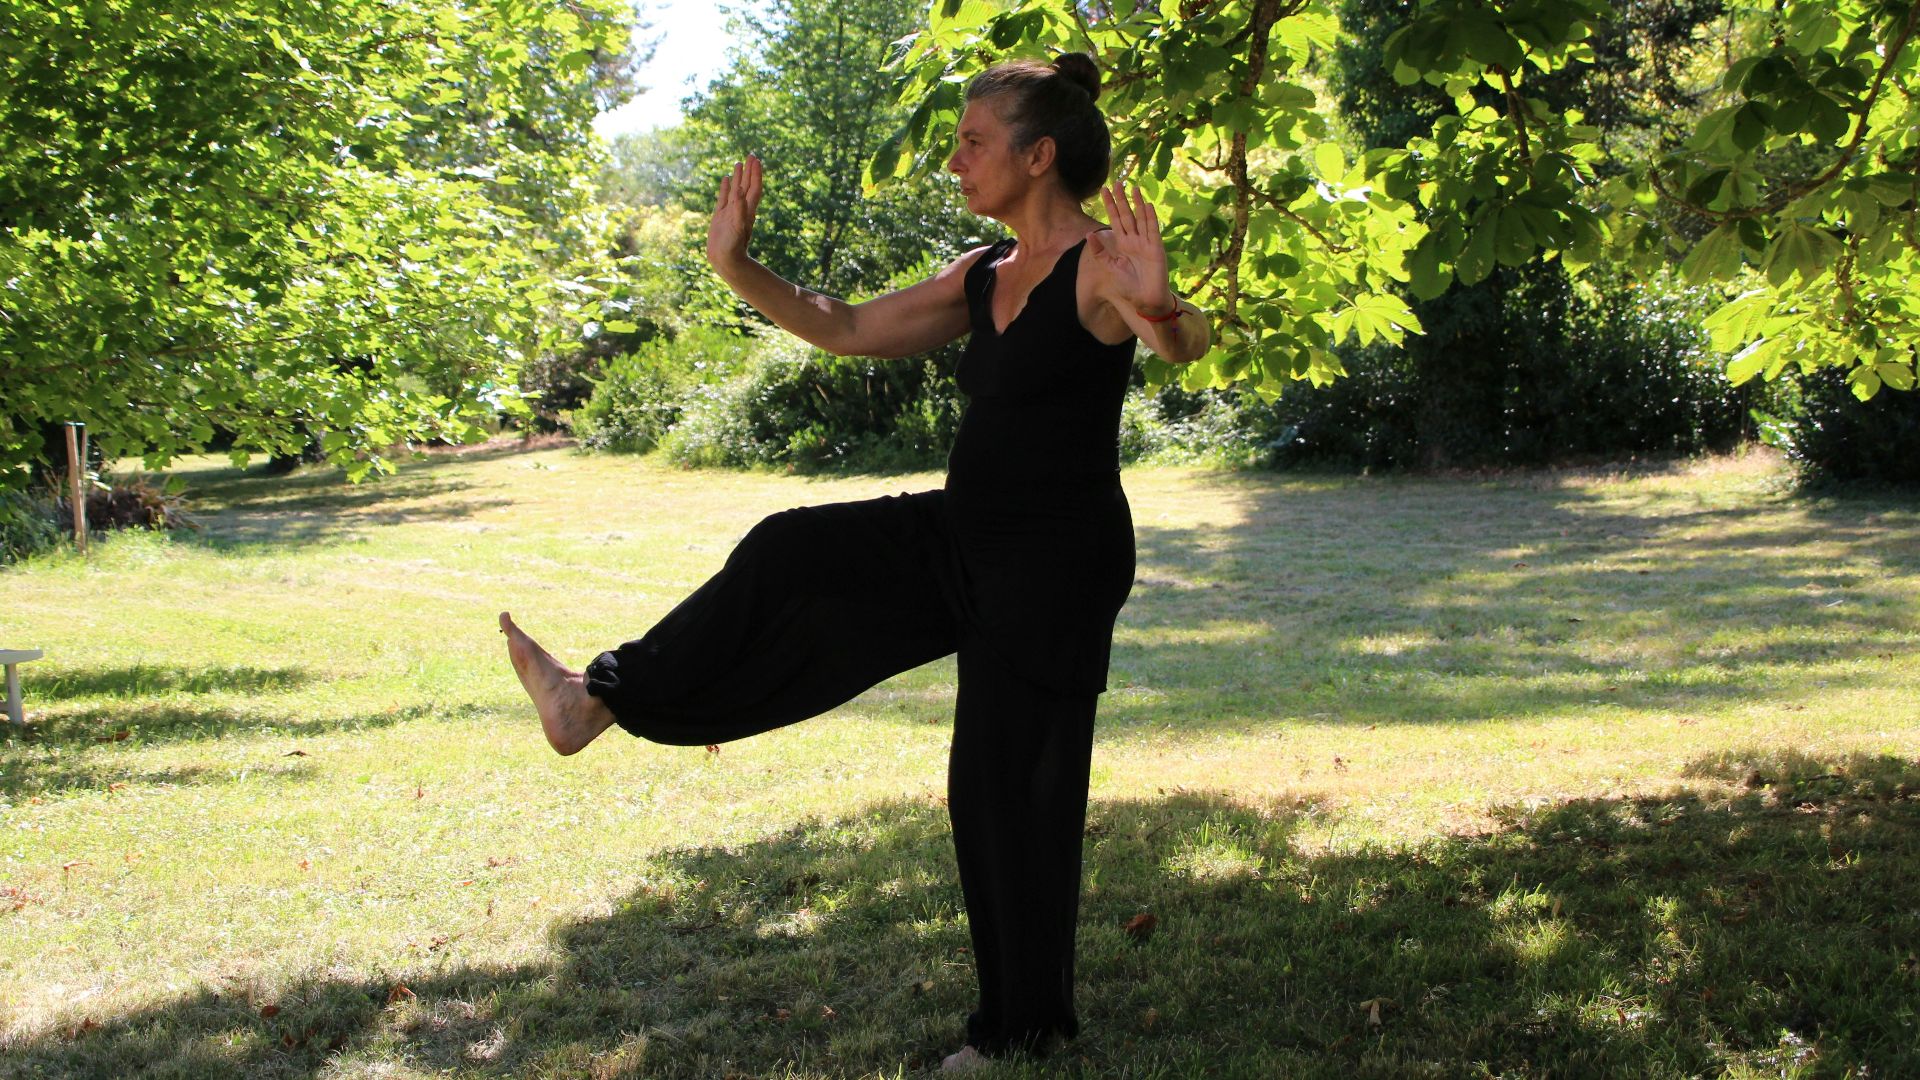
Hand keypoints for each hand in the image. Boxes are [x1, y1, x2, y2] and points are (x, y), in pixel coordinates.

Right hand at [706, 155, 761, 270]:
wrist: (725, 261)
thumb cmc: (733, 248)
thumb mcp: (737, 229)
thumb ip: (739, 211)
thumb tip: (741, 193)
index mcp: (747, 211)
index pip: (754, 188)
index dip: (756, 174)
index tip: (756, 159)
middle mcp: (741, 209)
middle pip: (747, 186)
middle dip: (750, 171)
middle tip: (751, 154)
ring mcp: (731, 212)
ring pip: (735, 190)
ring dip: (738, 177)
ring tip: (739, 163)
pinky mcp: (721, 217)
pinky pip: (723, 198)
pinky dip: (725, 188)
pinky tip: (725, 179)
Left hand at [1089, 178, 1174, 313]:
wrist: (1145, 299)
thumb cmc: (1129, 285)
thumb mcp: (1111, 267)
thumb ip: (1100, 252)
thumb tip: (1088, 234)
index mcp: (1123, 243)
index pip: (1115, 219)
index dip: (1110, 205)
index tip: (1104, 190)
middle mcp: (1134, 240)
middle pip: (1127, 215)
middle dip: (1122, 200)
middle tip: (1118, 182)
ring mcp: (1146, 242)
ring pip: (1140, 218)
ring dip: (1137, 204)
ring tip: (1134, 188)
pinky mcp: (1156, 248)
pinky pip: (1152, 230)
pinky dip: (1150, 218)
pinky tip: (1147, 205)